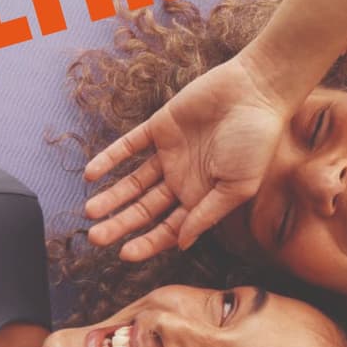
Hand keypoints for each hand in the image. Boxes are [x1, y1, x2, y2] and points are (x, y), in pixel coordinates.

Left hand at [81, 57, 291, 259]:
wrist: (255, 92)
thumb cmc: (257, 141)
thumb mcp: (238, 187)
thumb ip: (208, 214)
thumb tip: (181, 243)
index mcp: (203, 196)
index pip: (169, 227)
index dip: (148, 242)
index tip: (125, 254)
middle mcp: (183, 178)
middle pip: (145, 208)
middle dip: (121, 224)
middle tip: (96, 237)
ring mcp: (170, 153)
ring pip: (133, 181)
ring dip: (111, 196)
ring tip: (90, 211)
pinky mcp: (159, 127)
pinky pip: (128, 146)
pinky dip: (109, 158)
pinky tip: (91, 173)